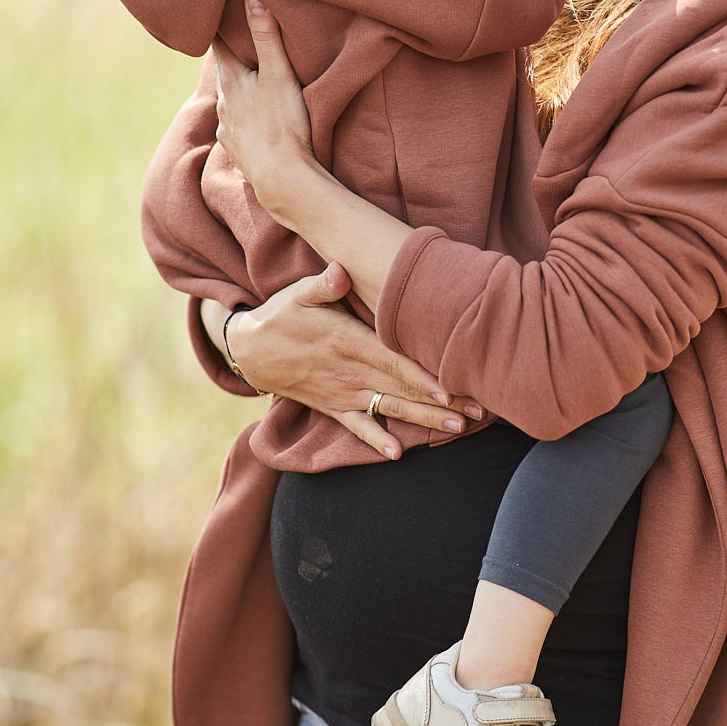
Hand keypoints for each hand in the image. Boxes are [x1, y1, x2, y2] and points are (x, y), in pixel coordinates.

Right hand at [210, 264, 483, 458]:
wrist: (250, 350)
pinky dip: (376, 440)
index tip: (450, 388)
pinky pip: (358, 427)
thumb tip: (340, 271)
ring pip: (390, 408)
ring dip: (424, 420)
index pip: (392, 360)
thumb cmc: (283, 314)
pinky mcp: (333, 407)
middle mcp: (348, 371)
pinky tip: (398, 454)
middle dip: (440, 401)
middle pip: (401, 388)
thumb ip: (323, 285)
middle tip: (476, 411)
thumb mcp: (298, 293)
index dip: (421, 376)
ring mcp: (342, 392)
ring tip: (457, 429)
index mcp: (347, 341)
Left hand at [213, 0, 312, 219]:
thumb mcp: (278, 75)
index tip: (218, 9)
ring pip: (230, 99)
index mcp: (230, 80)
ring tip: (252, 78)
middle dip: (232, 55)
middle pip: (223, 71)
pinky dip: (245, 115)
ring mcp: (227, 128)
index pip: (217, 43)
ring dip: (239, 87)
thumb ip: (266, 37)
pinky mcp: (237, 149)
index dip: (218, 26)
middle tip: (240, 38)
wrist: (281, 179)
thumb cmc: (282, 124)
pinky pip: (237, 124)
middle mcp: (222, 103)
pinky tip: (257, 117)